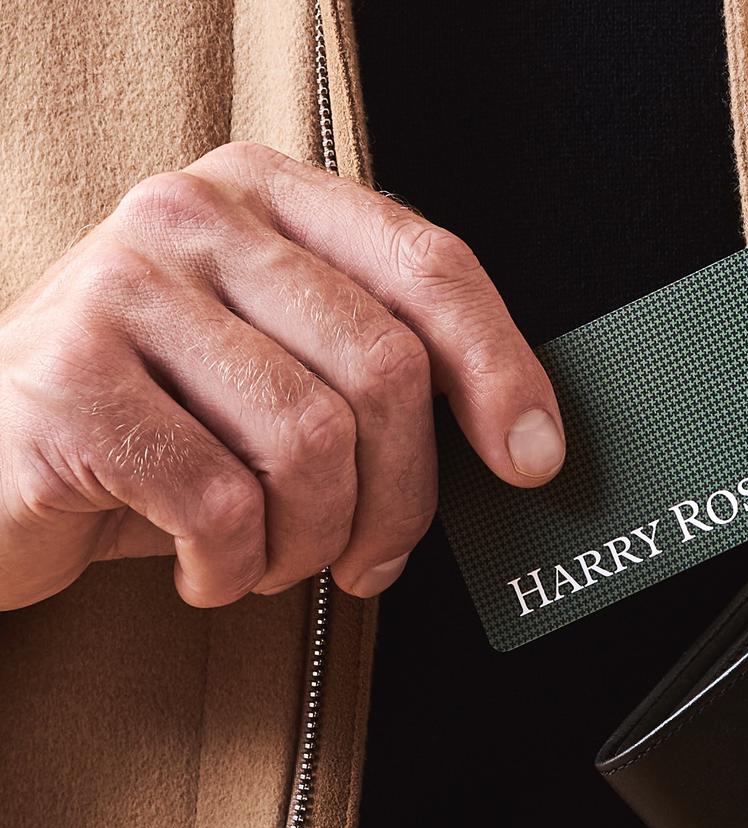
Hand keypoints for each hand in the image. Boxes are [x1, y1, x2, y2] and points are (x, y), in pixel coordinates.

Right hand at [0, 141, 562, 609]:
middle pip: (384, 367)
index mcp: (268, 196)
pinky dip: (234, 566)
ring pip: (309, 442)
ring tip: (274, 561)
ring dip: (312, 541)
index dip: (502, 369)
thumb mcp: (280, 375)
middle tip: (373, 559)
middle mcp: (194, 217)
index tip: (535, 459)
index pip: (429, 264)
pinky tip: (210, 567)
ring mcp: (121, 288)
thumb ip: (376, 373)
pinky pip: (220, 502)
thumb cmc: (159, 428)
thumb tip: (517, 443)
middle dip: (402, 496)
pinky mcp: (67, 382)